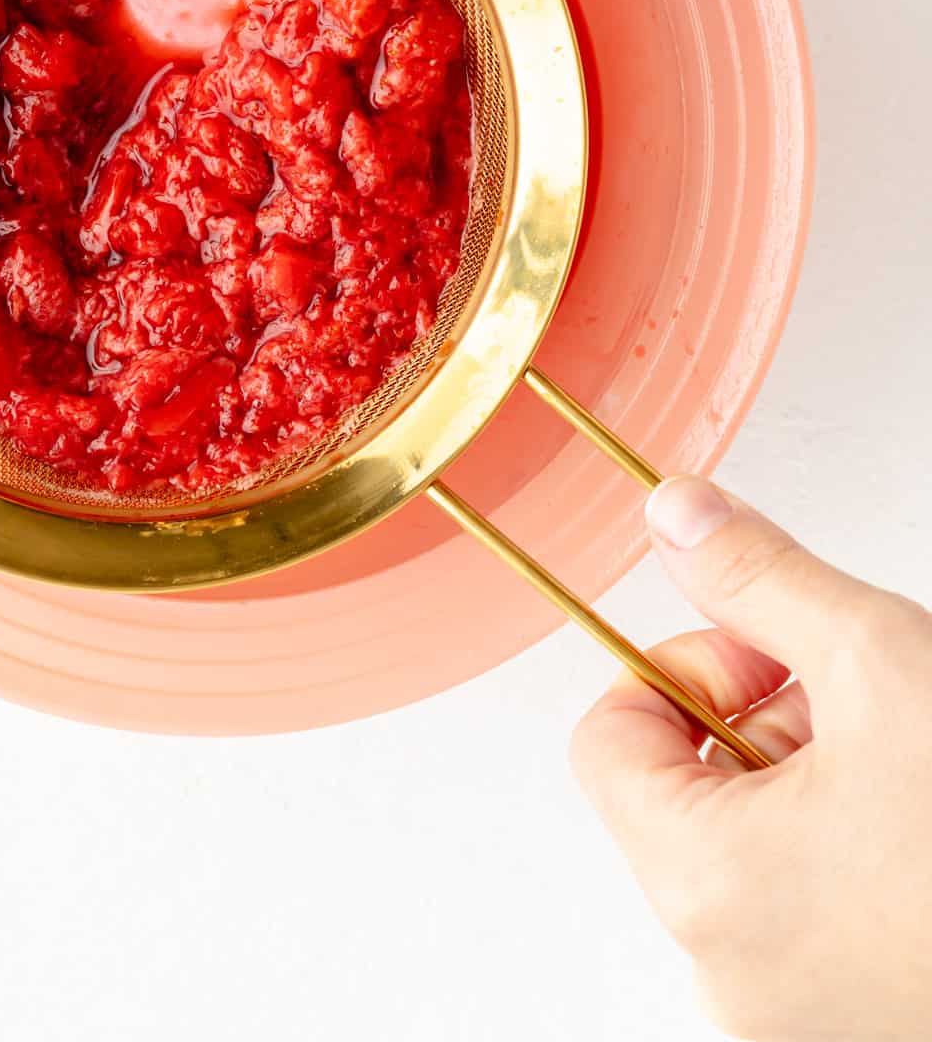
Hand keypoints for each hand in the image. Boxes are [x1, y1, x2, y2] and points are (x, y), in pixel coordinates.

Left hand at [570, 476, 931, 1040]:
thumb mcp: (878, 661)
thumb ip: (758, 579)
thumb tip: (679, 519)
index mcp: (702, 882)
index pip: (608, 734)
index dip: (689, 668)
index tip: (771, 654)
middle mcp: (727, 970)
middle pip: (686, 791)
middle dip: (770, 723)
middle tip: (867, 709)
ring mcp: (790, 1013)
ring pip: (755, 849)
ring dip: (819, 784)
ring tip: (913, 773)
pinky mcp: (849, 1025)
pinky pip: (809, 911)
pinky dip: (851, 852)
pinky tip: (923, 833)